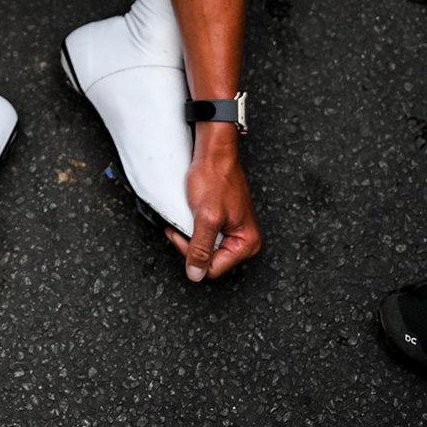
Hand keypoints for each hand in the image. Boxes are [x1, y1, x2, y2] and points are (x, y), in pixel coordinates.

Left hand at [164, 128, 261, 280]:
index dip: (193, 254)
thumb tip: (196, 274)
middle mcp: (243, 239)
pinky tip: (189, 214)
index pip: (213, 268)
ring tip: (186, 217)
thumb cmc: (215, 177)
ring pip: (205, 247)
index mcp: (246, 242)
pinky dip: (192, 226)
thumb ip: (201, 248)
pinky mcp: (223, 220)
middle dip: (190, 245)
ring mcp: (233, 230)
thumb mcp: (206, 216)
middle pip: (209, 260)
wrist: (213, 152)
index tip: (181, 234)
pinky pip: (205, 233)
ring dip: (190, 235)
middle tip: (180, 227)